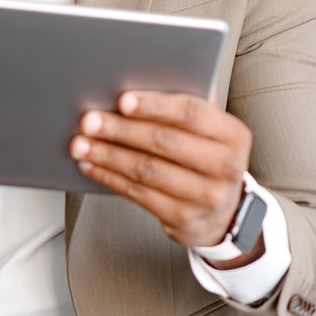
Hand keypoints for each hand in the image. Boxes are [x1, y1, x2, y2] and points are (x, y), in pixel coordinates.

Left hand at [71, 91, 253, 257]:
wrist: (224, 211)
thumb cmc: (207, 158)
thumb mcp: (210, 133)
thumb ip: (183, 113)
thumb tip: (130, 97)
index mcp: (234, 135)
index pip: (192, 113)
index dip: (154, 106)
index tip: (122, 101)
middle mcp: (226, 167)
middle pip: (165, 142)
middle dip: (121, 129)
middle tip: (89, 121)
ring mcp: (206, 197)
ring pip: (147, 170)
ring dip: (108, 155)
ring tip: (81, 144)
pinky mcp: (184, 219)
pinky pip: (138, 194)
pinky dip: (110, 177)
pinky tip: (92, 166)